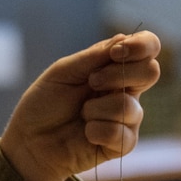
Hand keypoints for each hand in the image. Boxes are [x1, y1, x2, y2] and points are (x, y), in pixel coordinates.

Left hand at [0, 31, 161, 180]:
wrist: (30, 141)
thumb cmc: (45, 104)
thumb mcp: (64, 72)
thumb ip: (94, 57)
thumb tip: (124, 37)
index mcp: (114, 68)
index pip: (147, 48)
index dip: (141, 45)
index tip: (117, 52)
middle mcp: (125, 90)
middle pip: (150, 72)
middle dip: (117, 74)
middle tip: (92, 82)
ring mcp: (127, 118)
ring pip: (129, 106)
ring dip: (97, 109)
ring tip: (81, 114)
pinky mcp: (122, 144)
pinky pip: (121, 134)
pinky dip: (96, 131)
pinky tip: (86, 133)